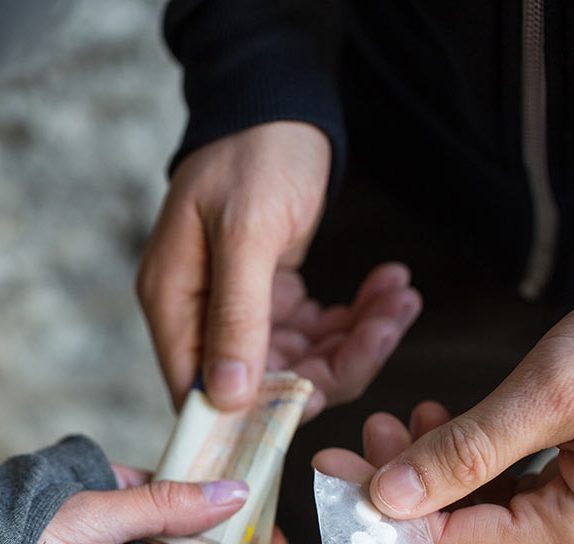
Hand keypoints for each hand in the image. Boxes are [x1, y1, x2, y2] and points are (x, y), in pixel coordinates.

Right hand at [136, 122, 419, 412]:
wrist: (279, 103)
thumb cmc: (253, 155)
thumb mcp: (247, 232)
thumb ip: (237, 316)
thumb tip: (226, 398)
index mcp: (174, 303)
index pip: (198, 390)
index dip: (253, 411)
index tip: (318, 400)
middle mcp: (201, 314)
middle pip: (264, 381)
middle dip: (332, 364)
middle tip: (384, 329)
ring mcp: (239, 307)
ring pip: (302, 360)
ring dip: (357, 338)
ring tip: (399, 299)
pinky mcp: (275, 295)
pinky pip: (319, 330)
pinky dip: (357, 317)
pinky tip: (389, 288)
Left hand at [359, 275, 573, 543]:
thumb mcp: (551, 390)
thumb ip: (465, 450)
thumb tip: (389, 497)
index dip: (391, 518)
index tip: (335, 477)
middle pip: (473, 537)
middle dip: (407, 494)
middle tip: (359, 443)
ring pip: (486, 514)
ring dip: (434, 474)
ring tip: (391, 424)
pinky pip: (513, 492)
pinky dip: (469, 464)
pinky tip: (436, 426)